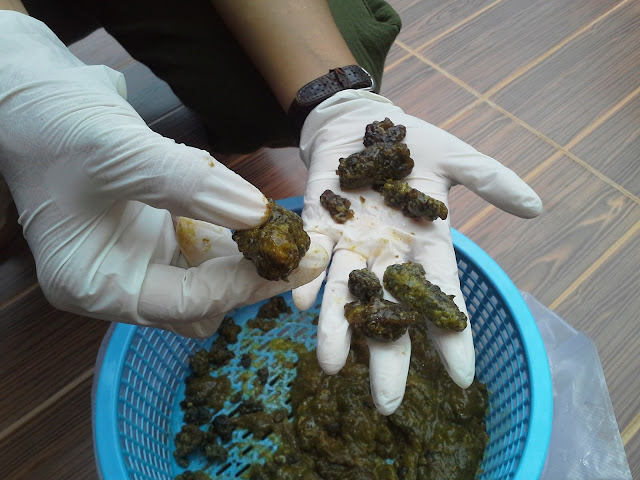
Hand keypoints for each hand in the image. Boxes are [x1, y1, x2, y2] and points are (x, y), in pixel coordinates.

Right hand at [0, 12, 327, 336]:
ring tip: (293, 238)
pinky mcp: (157, 237)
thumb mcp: (118, 151)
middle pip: (201, 304)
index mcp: (94, 284)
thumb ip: (188, 184)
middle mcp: (119, 282)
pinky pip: (207, 253)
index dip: (242, 284)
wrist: (34, 97)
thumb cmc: (53, 126)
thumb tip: (256, 212)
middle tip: (303, 253)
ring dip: (249, 263)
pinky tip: (265, 221)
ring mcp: (140, 260)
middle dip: (251, 281)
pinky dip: (237, 240)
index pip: (183, 303)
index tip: (295, 259)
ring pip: (209, 283)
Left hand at [293, 90, 541, 414]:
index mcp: (423, 244)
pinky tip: (301, 305)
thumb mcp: (455, 159)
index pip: (442, 296)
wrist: (360, 123)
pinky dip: (306, 280)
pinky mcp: (317, 222)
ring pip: (342, 292)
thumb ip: (490, 181)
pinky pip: (313, 256)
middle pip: (388, 312)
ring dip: (336, 327)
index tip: (461, 377)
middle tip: (386, 404)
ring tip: (330, 364)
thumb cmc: (412, 143)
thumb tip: (537, 207)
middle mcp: (386, 254)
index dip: (452, 336)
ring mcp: (349, 242)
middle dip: (387, 356)